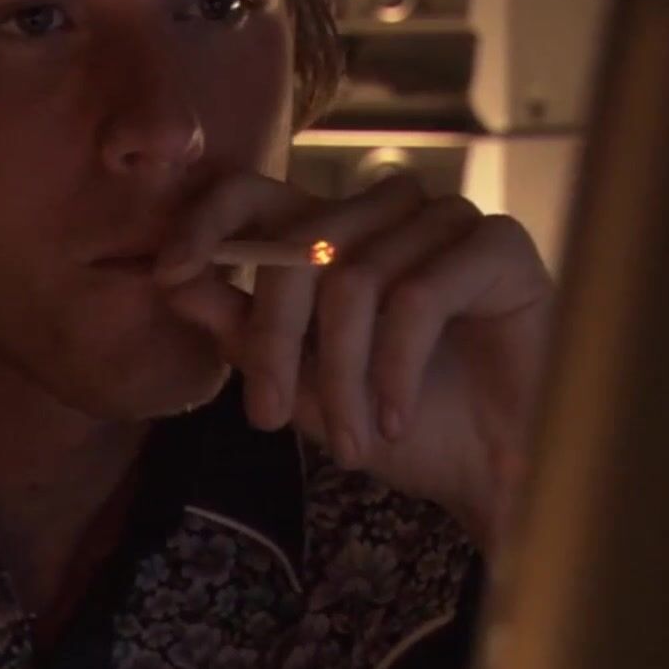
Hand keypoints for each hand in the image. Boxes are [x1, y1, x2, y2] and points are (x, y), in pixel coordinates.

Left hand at [154, 172, 552, 552]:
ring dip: (342, 375)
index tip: (167, 273)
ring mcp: (447, 221)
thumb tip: (171, 278)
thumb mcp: (301, 386)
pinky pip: (419, 295)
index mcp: (337, 230)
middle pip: (301, 241)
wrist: (495, 478)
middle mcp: (389, 211)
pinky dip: (396, 368)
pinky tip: (397, 418)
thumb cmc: (404, 425)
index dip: (207, 221)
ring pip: (356, 277)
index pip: (257, 191)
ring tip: (354, 440)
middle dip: (273, 339)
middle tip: (265, 416)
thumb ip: (241, 329)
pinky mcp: (500, 245)